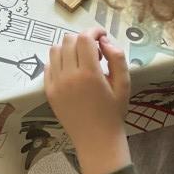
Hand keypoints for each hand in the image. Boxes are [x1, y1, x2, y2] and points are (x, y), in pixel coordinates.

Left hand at [45, 29, 131, 173]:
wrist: (97, 142)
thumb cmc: (114, 113)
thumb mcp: (124, 84)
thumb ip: (117, 58)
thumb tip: (104, 41)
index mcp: (89, 74)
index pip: (84, 38)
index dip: (94, 31)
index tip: (102, 36)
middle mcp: (69, 76)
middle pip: (69, 40)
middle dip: (83, 40)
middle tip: (95, 53)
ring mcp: (56, 84)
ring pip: (55, 50)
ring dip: (69, 48)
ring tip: (82, 60)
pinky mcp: (48, 91)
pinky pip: (48, 65)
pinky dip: (59, 61)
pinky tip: (71, 70)